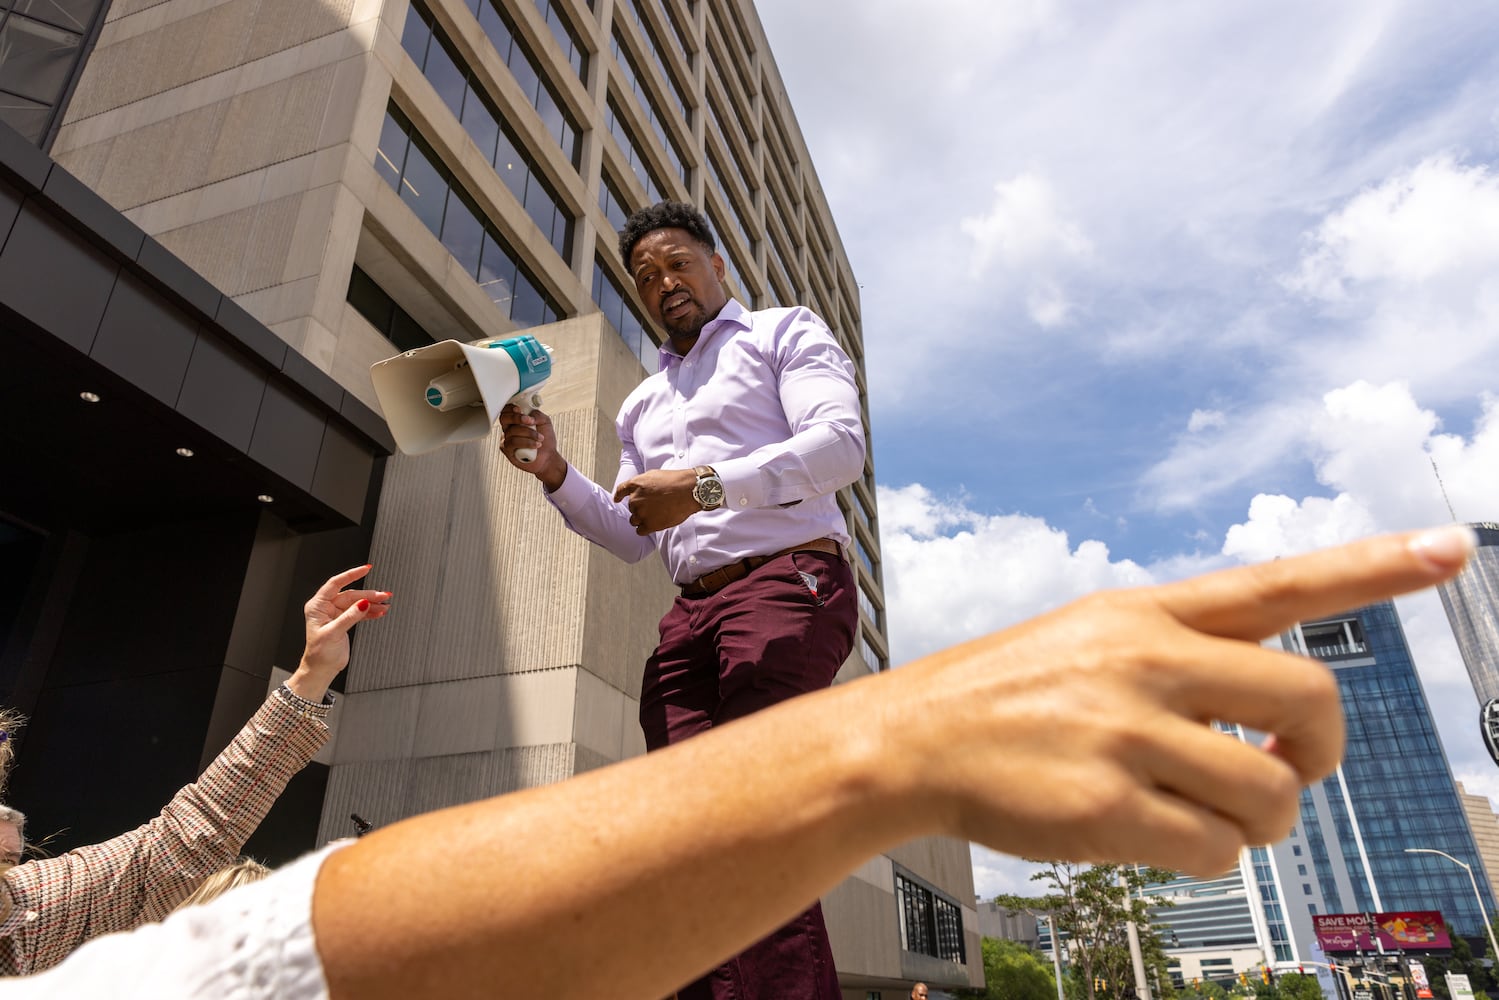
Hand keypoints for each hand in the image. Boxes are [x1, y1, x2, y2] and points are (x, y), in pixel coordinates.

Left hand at [285, 565, 392, 702]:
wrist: (321, 670)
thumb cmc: (319, 654)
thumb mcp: (334, 633)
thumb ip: (349, 617)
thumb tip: (363, 603)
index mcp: (318, 606)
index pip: (335, 584)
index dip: (351, 575)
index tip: (366, 569)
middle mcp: (326, 608)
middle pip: (351, 595)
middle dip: (368, 595)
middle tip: (384, 596)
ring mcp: (336, 614)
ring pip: (357, 603)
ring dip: (372, 603)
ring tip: (386, 604)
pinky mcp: (344, 622)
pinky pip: (359, 612)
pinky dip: (370, 612)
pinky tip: (380, 612)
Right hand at [498, 404, 566, 488]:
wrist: (549, 457)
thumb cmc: (545, 439)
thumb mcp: (545, 422)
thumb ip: (537, 414)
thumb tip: (529, 415)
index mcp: (516, 420)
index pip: (507, 410)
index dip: (510, 408)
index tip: (519, 409)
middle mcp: (509, 429)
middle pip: (504, 418)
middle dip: (517, 418)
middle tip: (530, 421)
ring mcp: (507, 439)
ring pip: (512, 431)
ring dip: (529, 433)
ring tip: (541, 438)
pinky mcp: (508, 450)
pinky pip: (513, 443)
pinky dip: (527, 442)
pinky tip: (536, 445)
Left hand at [613, 468, 700, 534]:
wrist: (689, 491)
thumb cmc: (675, 481)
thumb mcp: (654, 475)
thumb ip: (642, 484)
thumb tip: (638, 491)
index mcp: (636, 485)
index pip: (621, 491)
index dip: (618, 496)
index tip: (617, 500)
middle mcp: (635, 499)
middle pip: (631, 508)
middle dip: (639, 508)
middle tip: (654, 506)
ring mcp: (642, 513)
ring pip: (634, 520)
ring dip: (641, 519)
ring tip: (655, 515)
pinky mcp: (650, 525)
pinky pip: (640, 531)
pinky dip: (644, 529)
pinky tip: (652, 525)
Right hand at [881, 525, 1476, 874]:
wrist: (908, 740)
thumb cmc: (1008, 694)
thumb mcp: (1090, 636)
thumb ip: (1184, 654)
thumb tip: (1284, 708)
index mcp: (1145, 614)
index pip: (1277, 582)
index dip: (1373, 565)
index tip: (1452, 545)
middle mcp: (1144, 661)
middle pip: (1308, 698)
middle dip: (1320, 749)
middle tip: (1290, 765)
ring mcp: (1124, 733)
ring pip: (1272, 791)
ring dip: (1262, 820)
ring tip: (1212, 814)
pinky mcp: (1105, 806)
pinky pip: (1216, 850)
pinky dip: (1208, 855)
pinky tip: (1159, 835)